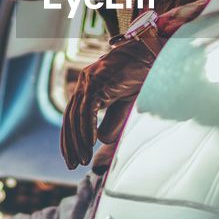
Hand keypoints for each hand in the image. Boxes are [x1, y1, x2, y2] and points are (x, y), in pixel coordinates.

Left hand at [61, 37, 153, 169]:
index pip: (71, 117)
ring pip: (76, 116)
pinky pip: (88, 109)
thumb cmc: (139, 75)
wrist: (149, 54)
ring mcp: (89, 80)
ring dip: (79, 140)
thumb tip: (101, 139)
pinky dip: (87, 128)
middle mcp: (84, 83)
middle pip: (69, 118)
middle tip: (71, 164)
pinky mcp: (97, 81)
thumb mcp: (125, 103)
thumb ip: (113, 120)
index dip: (70, 139)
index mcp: (88, 88)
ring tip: (83, 159)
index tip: (72, 158)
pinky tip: (91, 143)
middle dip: (70, 144)